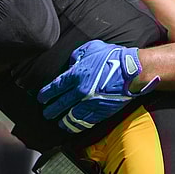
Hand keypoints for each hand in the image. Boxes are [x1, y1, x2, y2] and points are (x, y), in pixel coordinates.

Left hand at [37, 40, 158, 132]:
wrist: (133, 71)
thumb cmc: (114, 57)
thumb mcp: (92, 48)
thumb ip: (78, 56)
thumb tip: (72, 63)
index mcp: (76, 75)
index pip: (55, 87)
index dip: (46, 94)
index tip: (41, 98)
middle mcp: (80, 91)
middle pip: (60, 104)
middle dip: (51, 110)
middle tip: (46, 113)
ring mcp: (91, 103)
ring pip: (71, 116)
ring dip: (63, 121)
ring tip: (59, 123)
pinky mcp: (101, 111)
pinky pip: (86, 121)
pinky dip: (78, 124)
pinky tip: (75, 125)